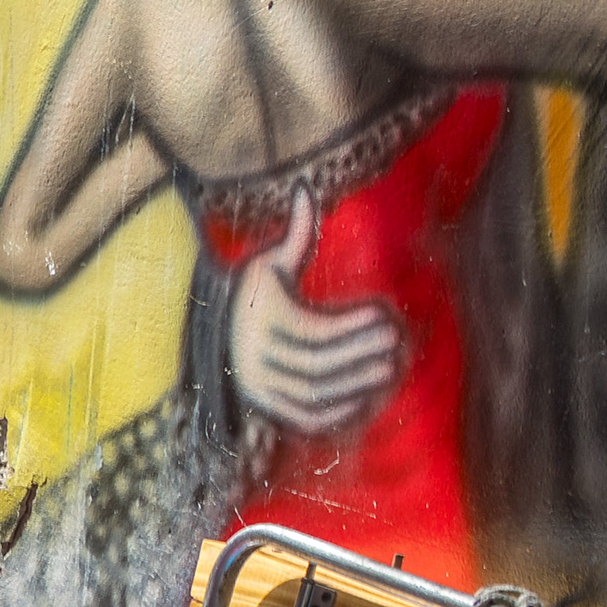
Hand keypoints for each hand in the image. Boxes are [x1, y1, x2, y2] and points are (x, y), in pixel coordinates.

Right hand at [227, 189, 401, 438]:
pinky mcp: (265, 406)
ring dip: (355, 384)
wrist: (213, 333)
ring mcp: (259, 386)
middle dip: (361, 355)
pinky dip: (334, 412)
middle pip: (320, 364)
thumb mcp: (269, 263)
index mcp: (261, 322)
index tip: (384, 316)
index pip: (317, 331)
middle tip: (394, 342)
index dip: (355, 326)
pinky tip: (360, 398)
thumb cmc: (254, 293)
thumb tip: (306, 190)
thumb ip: (296, 233)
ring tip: (387, 369)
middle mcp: (256, 357)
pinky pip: (303, 416)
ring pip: (315, 392)